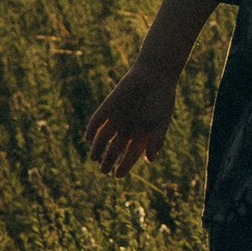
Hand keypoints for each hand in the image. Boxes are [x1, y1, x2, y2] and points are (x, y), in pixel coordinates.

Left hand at [84, 60, 178, 175]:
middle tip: (104, 170)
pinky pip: (96, 121)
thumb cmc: (162, 99)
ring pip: (102, 138)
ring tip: (94, 158)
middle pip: (113, 151)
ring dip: (97, 149)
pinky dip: (91, 129)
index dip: (123, 167)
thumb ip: (157, 140)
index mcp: (140, 136)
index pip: (129, 157)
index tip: (117, 175)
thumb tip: (150, 160)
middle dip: (108, 161)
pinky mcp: (108, 107)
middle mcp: (126, 130)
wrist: (154, 75)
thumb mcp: (162, 121)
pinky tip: (89, 138)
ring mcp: (116, 119)